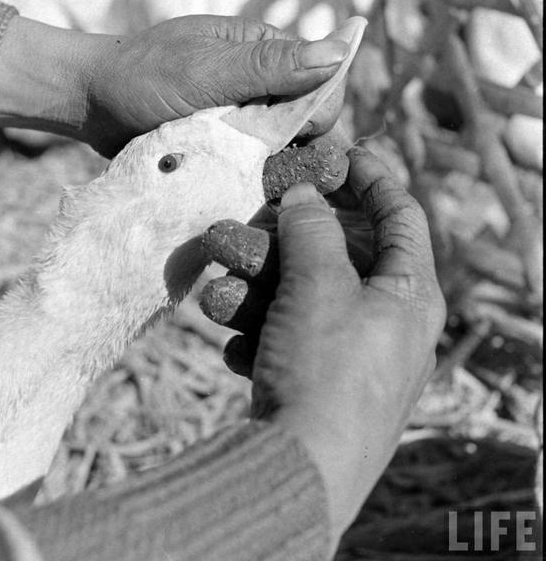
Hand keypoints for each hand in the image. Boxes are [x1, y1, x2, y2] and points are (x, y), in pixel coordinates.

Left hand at [0, 15, 349, 156]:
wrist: (93, 104)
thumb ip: (269, 66)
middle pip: (304, 124)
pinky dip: (247, 177)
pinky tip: (233, 186)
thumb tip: (339, 52)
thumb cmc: (143, 77)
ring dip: (268, 168)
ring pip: (280, 149)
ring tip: (241, 181)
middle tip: (259, 170)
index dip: (315, 119)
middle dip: (291, 150)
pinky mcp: (225, 143)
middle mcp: (260, 84)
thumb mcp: (206, 71)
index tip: (290, 144)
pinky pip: (251, 164)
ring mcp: (242, 116)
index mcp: (265, 52)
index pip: (320, 89)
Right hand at [204, 148, 444, 549]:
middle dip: (283, 242)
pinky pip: (290, 341)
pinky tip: (237, 349)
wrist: (298, 472)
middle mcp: (388, 324)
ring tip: (216, 294)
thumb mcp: (319, 284)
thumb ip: (311, 229)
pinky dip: (262, 336)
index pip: (401, 216)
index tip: (340, 154)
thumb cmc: (324, 370)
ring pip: (300, 302)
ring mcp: (353, 358)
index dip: (372, 178)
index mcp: (409, 294)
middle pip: (336, 259)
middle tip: (246, 223)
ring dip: (255, 292)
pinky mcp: (320, 385)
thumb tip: (304, 195)